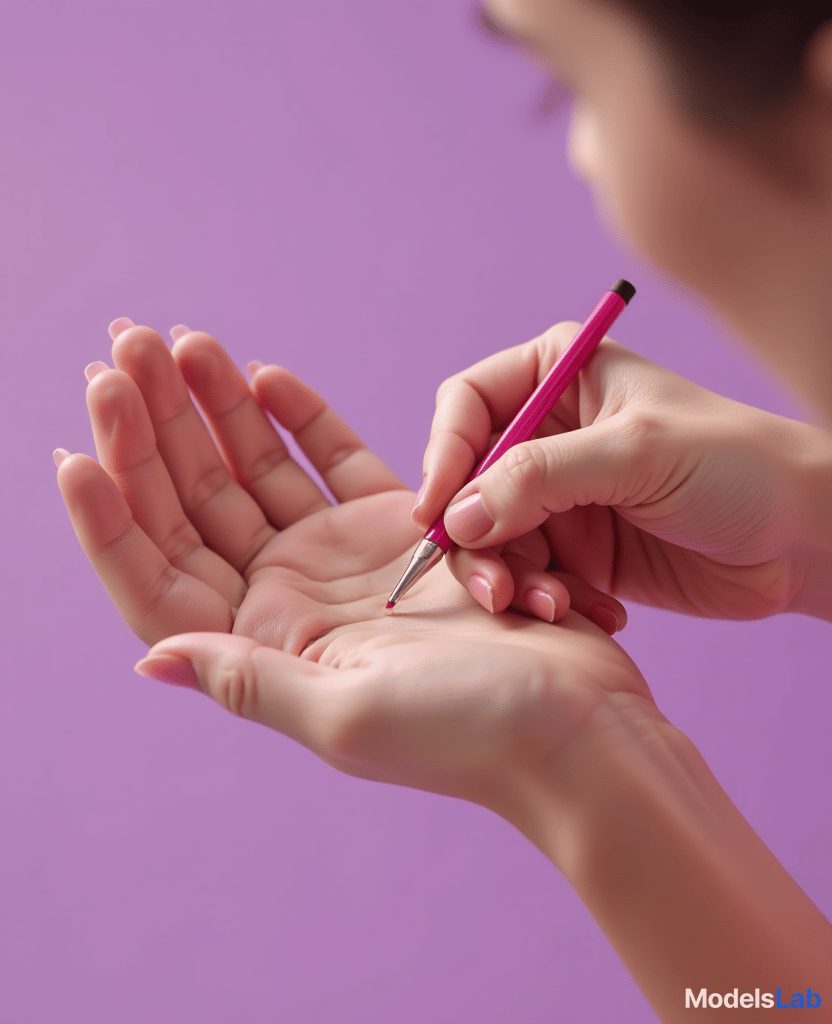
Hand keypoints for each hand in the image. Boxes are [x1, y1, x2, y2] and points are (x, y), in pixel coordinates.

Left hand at [55, 322, 645, 812]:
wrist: (577, 722)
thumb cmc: (469, 732)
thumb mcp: (347, 714)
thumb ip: (249, 679)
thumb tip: (150, 660)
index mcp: (264, 649)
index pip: (159, 576)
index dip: (112, 517)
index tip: (78, 448)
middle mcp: (290, 603)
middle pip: (198, 507)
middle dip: (157, 428)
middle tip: (124, 350)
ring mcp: (341, 562)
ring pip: (259, 472)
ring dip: (217, 408)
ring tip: (184, 340)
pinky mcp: (398, 530)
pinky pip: (334, 463)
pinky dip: (302, 418)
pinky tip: (264, 373)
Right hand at [414, 321, 813, 620]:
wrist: (802, 536)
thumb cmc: (735, 465)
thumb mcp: (634, 453)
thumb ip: (539, 478)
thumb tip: (456, 516)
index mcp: (558, 377)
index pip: (468, 406)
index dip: (443, 456)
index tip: (437, 513)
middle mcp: (549, 435)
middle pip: (468, 483)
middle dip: (474, 538)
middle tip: (495, 586)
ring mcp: (561, 497)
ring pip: (492, 540)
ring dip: (512, 579)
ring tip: (552, 606)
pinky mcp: (577, 551)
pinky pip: (531, 577)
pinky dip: (547, 600)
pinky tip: (590, 611)